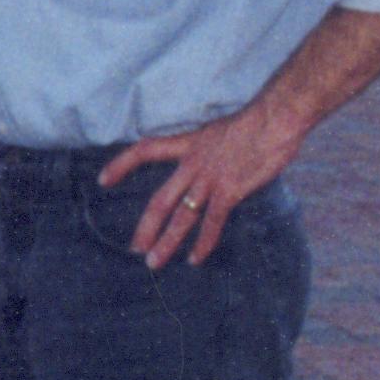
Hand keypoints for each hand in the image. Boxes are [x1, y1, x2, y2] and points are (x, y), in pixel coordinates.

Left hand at [105, 97, 302, 269]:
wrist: (276, 118)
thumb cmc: (255, 123)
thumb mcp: (218, 132)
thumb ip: (205, 152)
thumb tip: (203, 167)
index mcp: (187, 144)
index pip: (145, 150)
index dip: (121, 164)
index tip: (103, 180)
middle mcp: (193, 164)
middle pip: (160, 200)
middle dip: (145, 227)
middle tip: (135, 249)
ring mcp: (210, 178)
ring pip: (182, 216)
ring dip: (167, 242)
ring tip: (154, 262)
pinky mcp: (230, 189)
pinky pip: (212, 221)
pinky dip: (203, 242)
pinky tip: (195, 258)